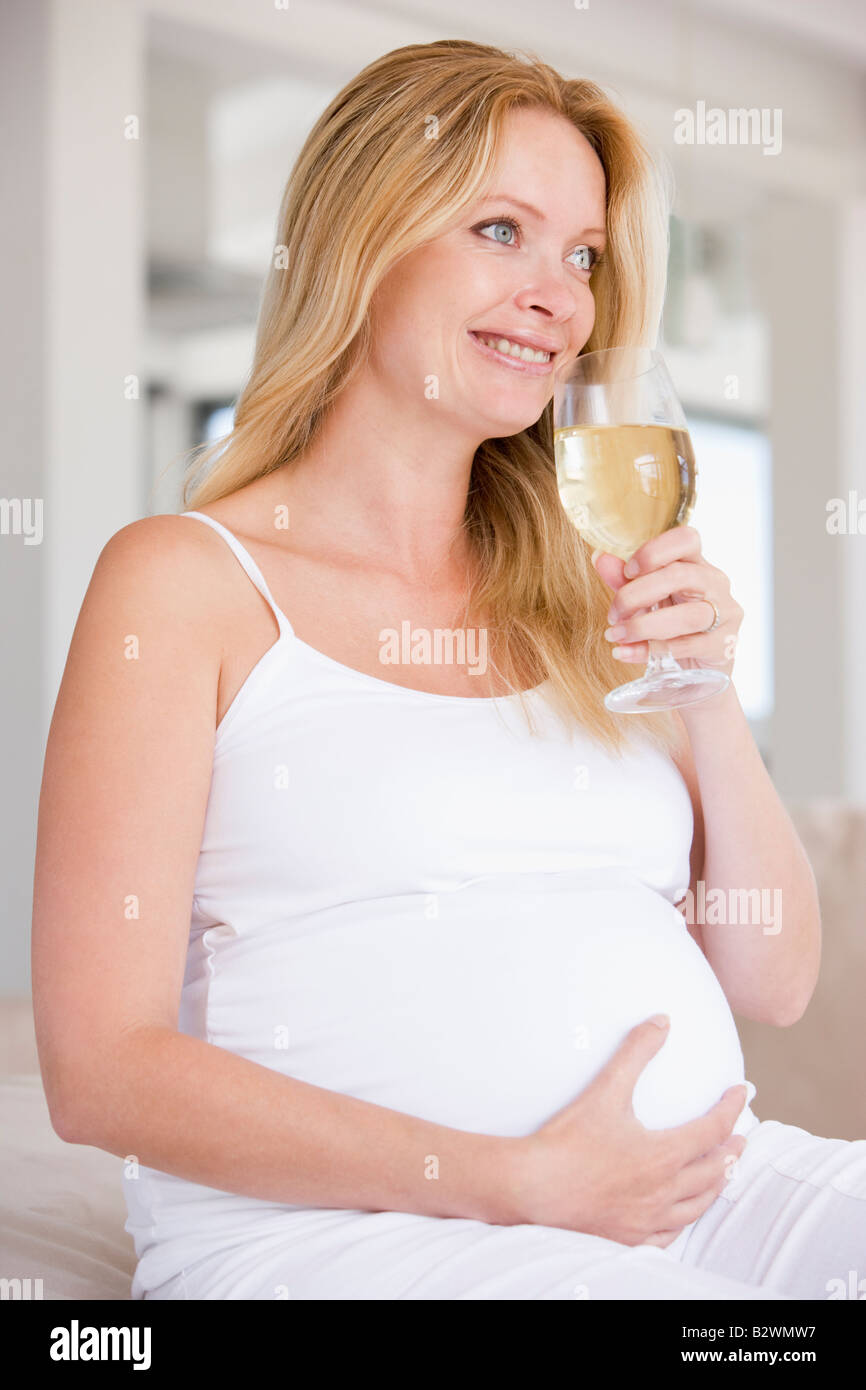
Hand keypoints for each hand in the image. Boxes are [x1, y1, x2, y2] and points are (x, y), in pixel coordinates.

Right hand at [504, 1016, 748, 1245]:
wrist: (532, 1188)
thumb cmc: (567, 1140)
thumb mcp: (605, 1089)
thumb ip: (636, 1052)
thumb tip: (661, 1022)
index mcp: (664, 1155)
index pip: (713, 1129)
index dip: (732, 1109)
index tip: (741, 1092)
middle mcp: (664, 1191)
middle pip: (714, 1171)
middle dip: (731, 1151)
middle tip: (741, 1138)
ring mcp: (648, 1219)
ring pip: (697, 1206)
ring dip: (716, 1186)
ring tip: (723, 1175)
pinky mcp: (629, 1238)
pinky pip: (670, 1235)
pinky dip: (683, 1220)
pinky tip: (680, 1215)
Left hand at [593, 525, 742, 677]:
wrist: (698, 668)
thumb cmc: (672, 624)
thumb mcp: (645, 599)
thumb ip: (624, 579)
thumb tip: (600, 557)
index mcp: (696, 563)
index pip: (686, 539)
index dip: (654, 551)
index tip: (627, 571)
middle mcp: (715, 582)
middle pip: (680, 576)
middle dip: (636, 595)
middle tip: (613, 614)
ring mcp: (725, 613)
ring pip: (687, 616)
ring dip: (643, 626)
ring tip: (616, 635)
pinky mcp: (724, 644)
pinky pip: (687, 646)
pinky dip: (651, 650)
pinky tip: (627, 652)